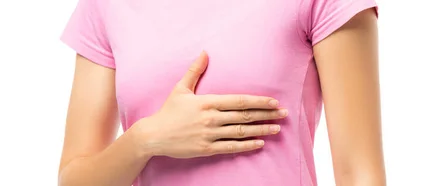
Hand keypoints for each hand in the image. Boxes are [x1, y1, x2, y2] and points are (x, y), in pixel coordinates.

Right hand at [133, 51, 287, 158]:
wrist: (153, 135)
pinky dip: (247, 145)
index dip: (258, 101)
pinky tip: (260, 143)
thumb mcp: (180, 89)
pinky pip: (231, 147)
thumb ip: (194, 71)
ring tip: (277, 129)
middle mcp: (211, 118)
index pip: (239, 101)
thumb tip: (204, 52)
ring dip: (261, 130)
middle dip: (266, 115)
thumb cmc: (168, 111)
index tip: (274, 102)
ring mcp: (209, 134)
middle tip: (284, 114)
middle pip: (244, 116)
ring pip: (241, 132)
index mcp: (207, 102)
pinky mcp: (206, 148)